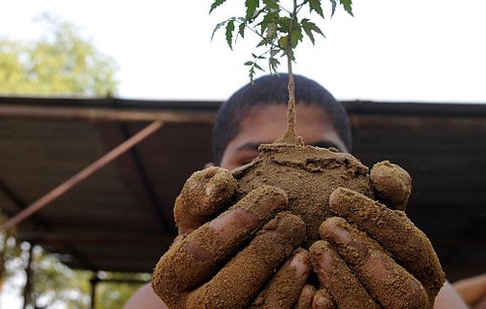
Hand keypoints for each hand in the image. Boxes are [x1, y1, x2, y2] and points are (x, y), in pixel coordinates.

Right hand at [151, 167, 312, 307]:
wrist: (229, 267)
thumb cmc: (215, 230)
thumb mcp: (199, 209)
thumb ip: (202, 189)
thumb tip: (217, 189)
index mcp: (171, 277)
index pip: (200, 252)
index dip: (235, 225)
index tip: (273, 196)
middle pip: (226, 291)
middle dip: (264, 252)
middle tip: (293, 221)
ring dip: (284, 282)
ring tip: (304, 251)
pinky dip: (299, 306)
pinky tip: (314, 283)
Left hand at [309, 161, 444, 308]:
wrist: (354, 280)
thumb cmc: (370, 239)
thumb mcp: (383, 214)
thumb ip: (389, 190)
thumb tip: (382, 173)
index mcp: (426, 269)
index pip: (411, 243)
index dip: (376, 219)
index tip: (335, 196)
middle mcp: (416, 302)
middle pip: (402, 287)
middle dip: (364, 254)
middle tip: (327, 225)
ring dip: (343, 280)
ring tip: (316, 249)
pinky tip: (313, 291)